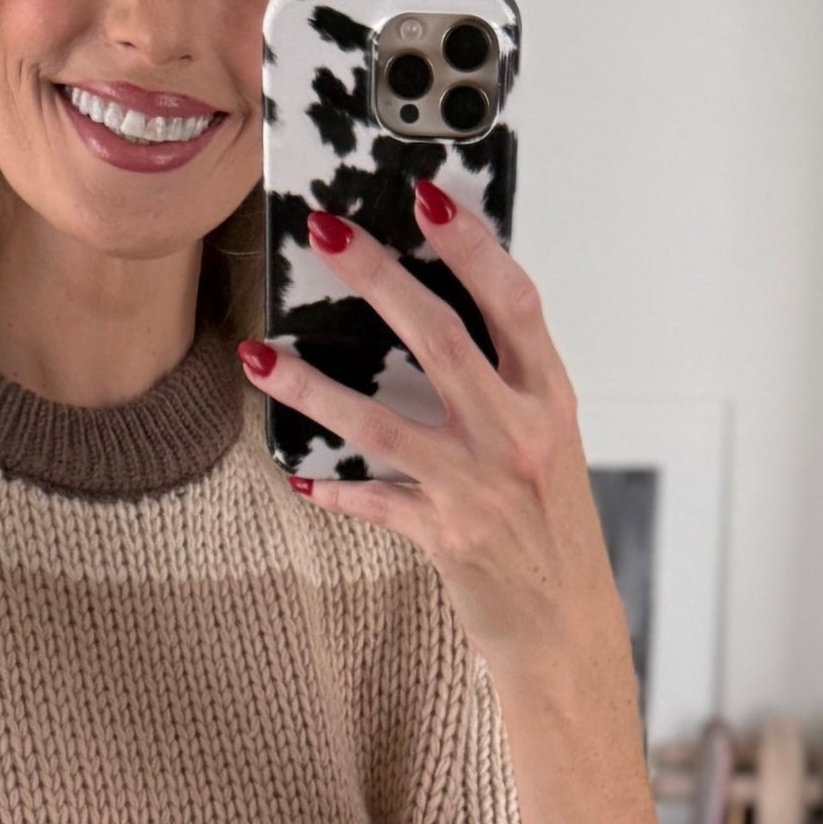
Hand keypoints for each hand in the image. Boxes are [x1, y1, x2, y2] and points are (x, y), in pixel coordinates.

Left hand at [236, 181, 626, 689]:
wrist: (565, 627)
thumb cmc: (551, 525)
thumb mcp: (544, 441)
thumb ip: (502, 381)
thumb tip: (434, 309)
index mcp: (548, 398)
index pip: (513, 302)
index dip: (471, 246)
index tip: (426, 196)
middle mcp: (517, 435)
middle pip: (438, 339)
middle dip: (376, 278)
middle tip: (324, 232)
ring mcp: (478, 487)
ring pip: (381, 422)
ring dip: (311, 387)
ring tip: (258, 356)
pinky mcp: (445, 536)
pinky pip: (373, 503)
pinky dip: (334, 490)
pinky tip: (297, 475)